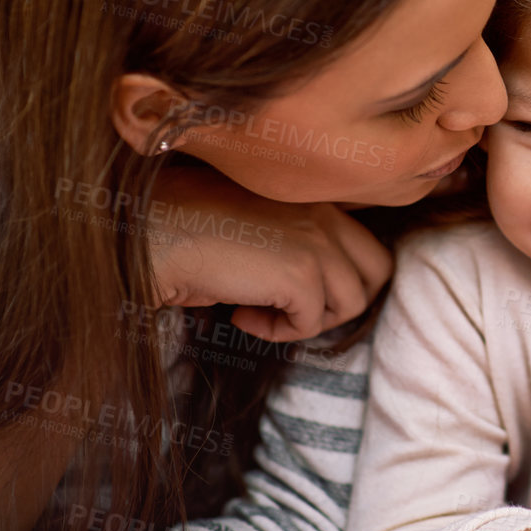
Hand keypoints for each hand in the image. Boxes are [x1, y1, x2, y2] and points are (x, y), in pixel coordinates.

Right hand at [147, 165, 392, 341]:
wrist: (153, 232)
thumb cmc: (189, 228)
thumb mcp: (257, 227)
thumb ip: (295, 242)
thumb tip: (315, 289)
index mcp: (317, 198)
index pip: (366, 245)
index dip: (340, 279)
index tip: (294, 289)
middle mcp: (326, 214)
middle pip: (377, 272)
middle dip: (340, 301)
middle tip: (292, 307)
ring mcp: (318, 242)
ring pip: (351, 303)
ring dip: (307, 320)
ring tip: (260, 311)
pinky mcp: (301, 274)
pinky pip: (312, 323)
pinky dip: (277, 331)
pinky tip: (241, 315)